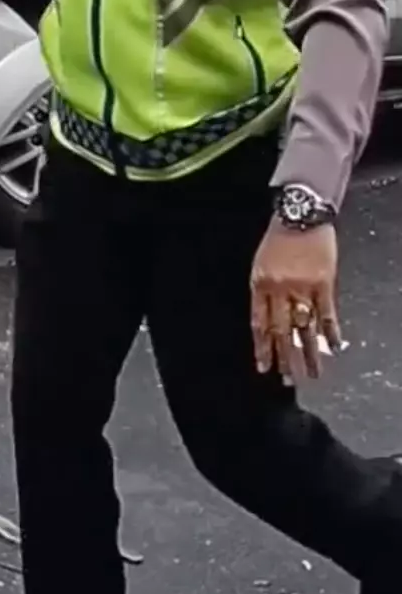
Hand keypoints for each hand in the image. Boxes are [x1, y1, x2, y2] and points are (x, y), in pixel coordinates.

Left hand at [250, 220, 340, 380]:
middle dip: (284, 357)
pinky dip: (331, 332)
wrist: (301, 214)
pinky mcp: (324, 283)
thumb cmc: (278, 238)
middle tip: (288, 379)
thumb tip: (269, 321)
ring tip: (313, 374)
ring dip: (308, 353)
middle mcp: (280, 289)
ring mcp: (302, 287)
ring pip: (304, 327)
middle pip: (281, 330)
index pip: (260, 323)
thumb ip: (264, 292)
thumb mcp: (261, 264)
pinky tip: (333, 348)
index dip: (262, 347)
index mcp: (260, 284)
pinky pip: (327, 314)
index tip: (264, 367)